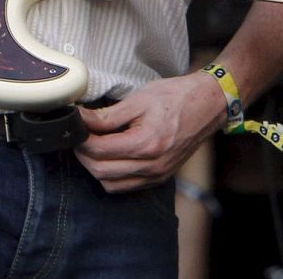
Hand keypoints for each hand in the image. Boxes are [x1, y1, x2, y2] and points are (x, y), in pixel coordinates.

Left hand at [75, 71, 227, 191]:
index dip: (81, 139)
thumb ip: (107, 115)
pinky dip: (111, 176)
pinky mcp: (160, 178)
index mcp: (147, 144)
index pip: (99, 150)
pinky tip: (110, 156)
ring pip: (110, 184)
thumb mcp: (139, 99)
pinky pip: (126, 186)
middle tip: (79, 135)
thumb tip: (80, 119)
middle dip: (84, 154)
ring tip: (93, 146)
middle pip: (100, 171)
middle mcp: (152, 166)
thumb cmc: (176, 96)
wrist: (208, 104)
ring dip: (96, 168)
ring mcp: (157, 175)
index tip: (74, 126)